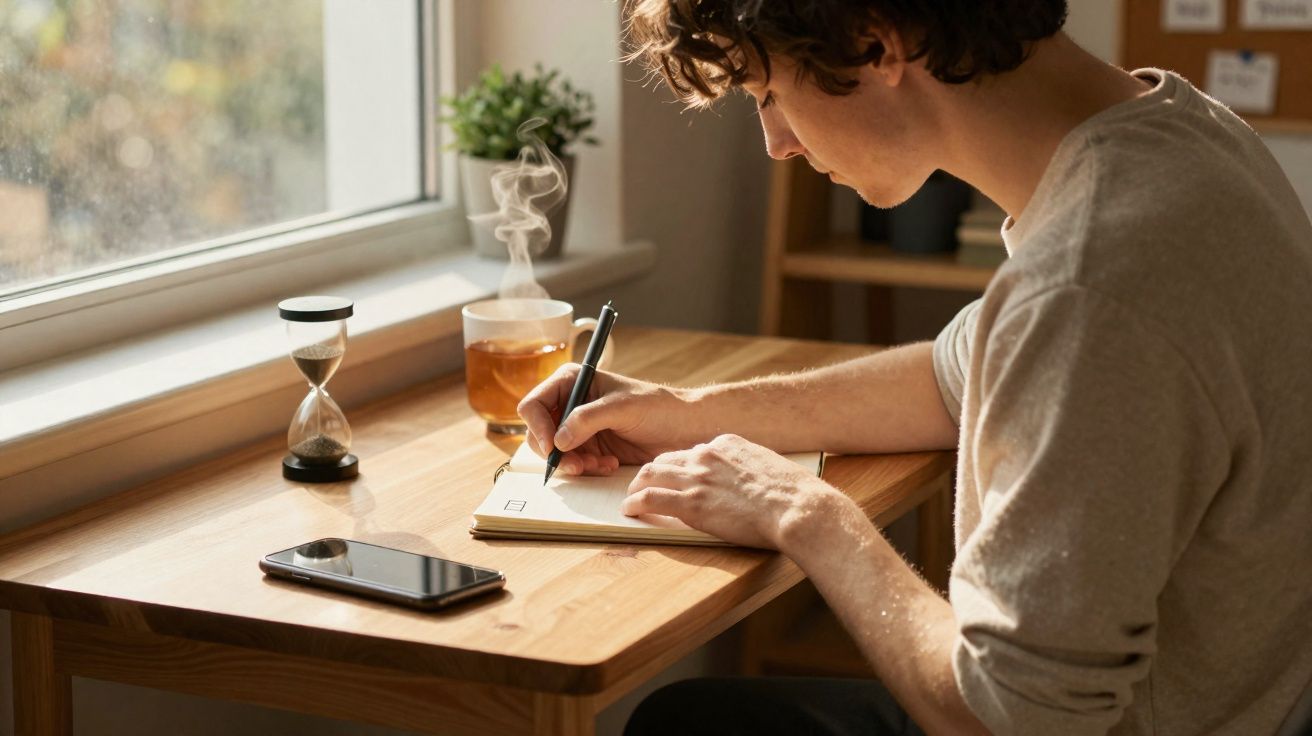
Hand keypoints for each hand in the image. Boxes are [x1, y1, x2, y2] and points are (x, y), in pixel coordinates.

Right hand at [517, 364, 709, 475]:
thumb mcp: (622, 407)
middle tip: (577, 465)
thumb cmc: (658, 407)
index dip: (538, 427)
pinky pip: (574, 464)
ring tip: (599, 464)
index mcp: (572, 381)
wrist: (683, 428)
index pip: (535, 404)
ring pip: (555, 453)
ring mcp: (578, 428)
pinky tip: (610, 464)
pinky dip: (587, 469)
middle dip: (556, 452)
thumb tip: (558, 440)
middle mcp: (570, 404)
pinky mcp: (589, 448)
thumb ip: (587, 419)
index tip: (553, 447)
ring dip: (573, 464)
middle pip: (539, 433)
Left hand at [621, 433, 845, 549]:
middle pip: (666, 459)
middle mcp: (707, 455)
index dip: (680, 464)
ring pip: (651, 474)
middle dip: (652, 471)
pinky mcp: (690, 503)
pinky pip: (650, 499)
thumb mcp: (769, 467)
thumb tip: (747, 481)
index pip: (692, 451)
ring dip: (637, 485)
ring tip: (631, 495)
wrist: (796, 507)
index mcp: (727, 444)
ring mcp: (697, 478)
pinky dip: (635, 503)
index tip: (675, 473)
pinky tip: (630, 509)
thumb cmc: (793, 494)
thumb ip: (748, 468)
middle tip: (643, 482)